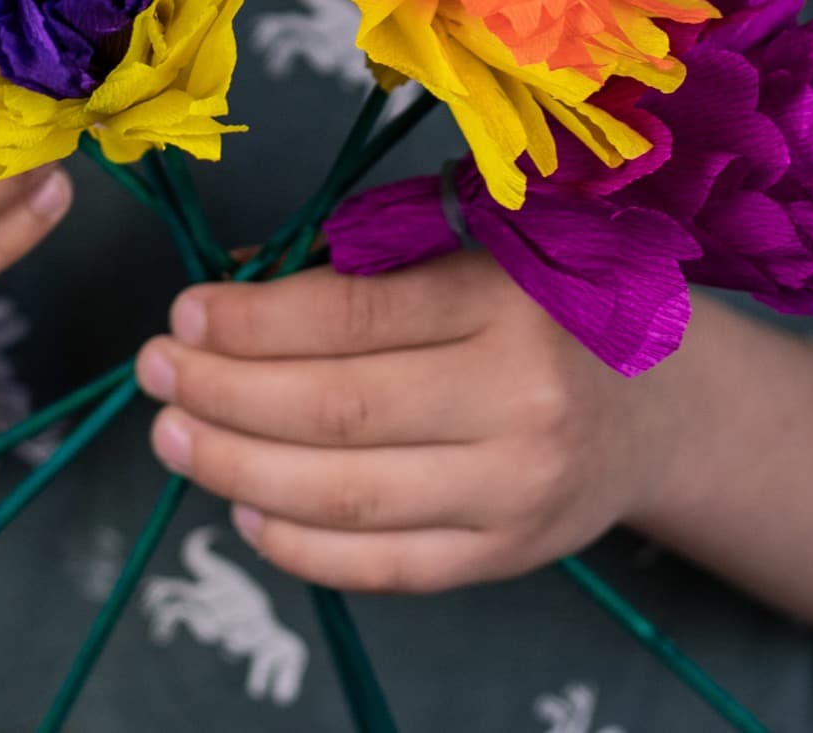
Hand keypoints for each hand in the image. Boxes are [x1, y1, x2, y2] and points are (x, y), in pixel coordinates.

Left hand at [136, 249, 692, 593]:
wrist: (657, 403)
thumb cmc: (542, 301)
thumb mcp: (474, 247)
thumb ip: (365, 259)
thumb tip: (231, 283)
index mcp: (506, 297)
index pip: (353, 316)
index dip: (253, 319)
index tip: (182, 312)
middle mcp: (518, 397)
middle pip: (336, 410)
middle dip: (225, 392)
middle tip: (155, 372)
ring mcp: (514, 489)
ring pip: (348, 496)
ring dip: (240, 471)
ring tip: (175, 438)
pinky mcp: (507, 554)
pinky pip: (384, 565)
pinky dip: (302, 547)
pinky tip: (244, 512)